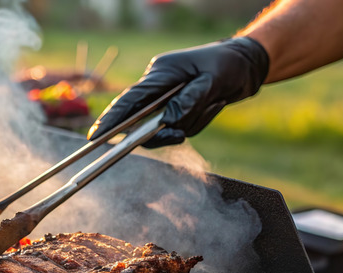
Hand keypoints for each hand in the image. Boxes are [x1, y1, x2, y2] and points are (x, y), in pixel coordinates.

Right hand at [87, 37, 269, 147]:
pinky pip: (180, 128)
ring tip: (214, 102)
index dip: (111, 119)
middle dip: (157, 130)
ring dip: (190, 123)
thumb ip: (189, 100)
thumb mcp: (213, 81)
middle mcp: (158, 86)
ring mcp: (166, 98)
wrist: (247, 65)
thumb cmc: (228, 66)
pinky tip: (214, 104)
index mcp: (160, 73)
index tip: (96, 136)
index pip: (130, 100)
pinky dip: (197, 122)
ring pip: (165, 127)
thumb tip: (168, 122)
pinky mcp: (176, 108)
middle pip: (143, 118)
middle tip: (174, 136)